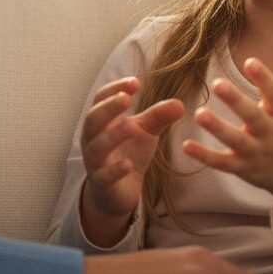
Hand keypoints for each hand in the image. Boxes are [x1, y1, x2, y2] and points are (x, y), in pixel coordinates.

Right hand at [80, 76, 183, 223]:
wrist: (119, 190)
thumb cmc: (129, 152)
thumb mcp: (145, 131)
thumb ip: (158, 116)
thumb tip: (180, 104)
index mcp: (102, 119)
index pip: (101, 98)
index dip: (115, 88)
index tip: (135, 83)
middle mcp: (92, 137)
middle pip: (94, 118)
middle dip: (109, 108)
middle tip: (126, 98)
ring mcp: (94, 160)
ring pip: (97, 146)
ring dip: (112, 136)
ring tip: (131, 127)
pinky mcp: (101, 183)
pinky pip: (104, 175)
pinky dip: (115, 170)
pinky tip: (128, 165)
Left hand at [181, 50, 272, 220]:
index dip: (264, 78)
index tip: (250, 61)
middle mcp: (270, 134)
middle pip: (253, 117)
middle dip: (236, 101)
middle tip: (217, 84)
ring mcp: (256, 153)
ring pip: (236, 141)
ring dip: (218, 128)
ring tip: (199, 114)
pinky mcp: (243, 168)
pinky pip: (223, 163)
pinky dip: (205, 157)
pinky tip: (186, 146)